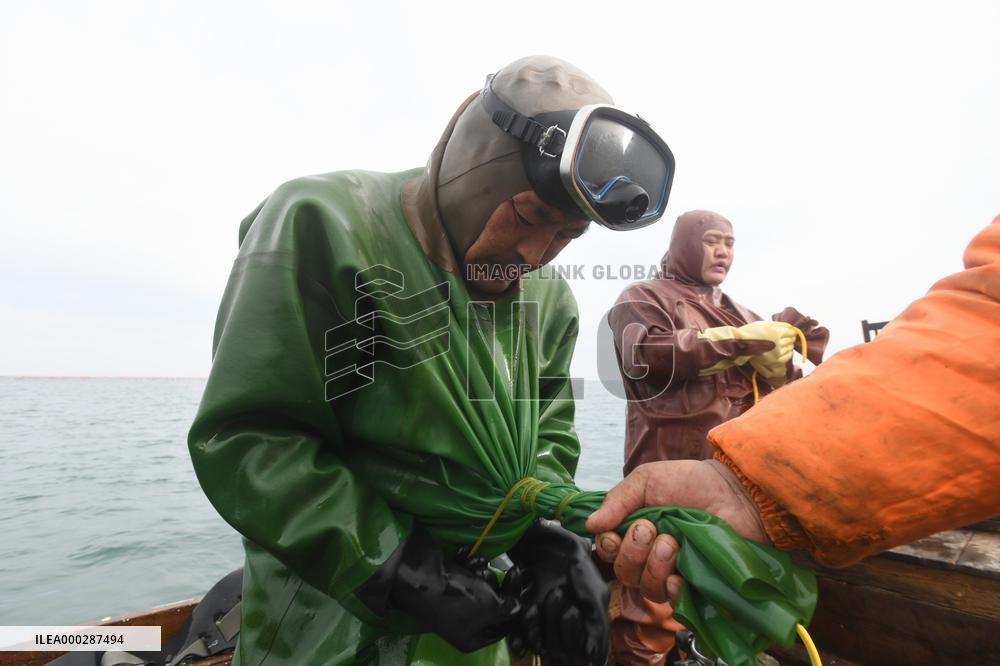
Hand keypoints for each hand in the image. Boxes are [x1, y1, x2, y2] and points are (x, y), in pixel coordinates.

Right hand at [354, 523, 519, 651]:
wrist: (418, 576)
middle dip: (494, 584)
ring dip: (480, 569)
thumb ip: (507, 608)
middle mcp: (462, 624)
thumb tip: (517, 607)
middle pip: (490, 604)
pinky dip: (465, 563)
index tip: (518, 583)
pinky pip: (462, 574)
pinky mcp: (444, 585)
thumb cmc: (458, 597)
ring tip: (476, 562)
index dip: (514, 607)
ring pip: (478, 585)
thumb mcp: (489, 606)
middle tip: (495, 571)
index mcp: (472, 638)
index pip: (502, 627)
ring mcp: (452, 603)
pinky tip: (463, 554)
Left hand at [503, 520, 608, 663]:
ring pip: (538, 645)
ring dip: (536, 623)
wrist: (542, 540)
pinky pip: (518, 639)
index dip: (573, 633)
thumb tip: (595, 659)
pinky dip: (519, 626)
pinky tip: (523, 605)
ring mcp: (542, 626)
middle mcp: (563, 629)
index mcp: (583, 625)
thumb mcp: (592, 589)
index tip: (573, 609)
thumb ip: (596, 622)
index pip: (579, 650)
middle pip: (559, 648)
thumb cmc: (572, 561)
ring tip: (537, 598)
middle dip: (556, 620)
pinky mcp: (521, 620)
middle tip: (557, 592)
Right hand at [584, 460, 766, 604]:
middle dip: (632, 552)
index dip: (607, 548)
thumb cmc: (691, 482)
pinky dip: (672, 590)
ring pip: (646, 588)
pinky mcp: (696, 586)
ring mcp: (673, 572)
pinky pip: (674, 601)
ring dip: (653, 566)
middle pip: (623, 573)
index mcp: (634, 530)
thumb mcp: (647, 480)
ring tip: (671, 543)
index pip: (608, 552)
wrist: (735, 492)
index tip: (614, 535)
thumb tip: (589, 524)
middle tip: (650, 529)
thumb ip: (618, 500)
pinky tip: (679, 575)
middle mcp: (649, 555)